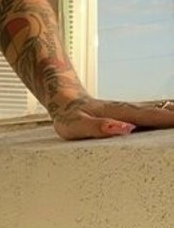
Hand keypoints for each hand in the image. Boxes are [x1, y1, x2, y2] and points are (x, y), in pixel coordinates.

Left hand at [49, 96, 173, 141]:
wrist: (64, 99)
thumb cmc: (68, 117)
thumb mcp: (76, 126)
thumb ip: (98, 127)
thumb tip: (124, 128)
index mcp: (122, 114)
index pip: (154, 118)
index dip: (173, 121)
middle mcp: (133, 110)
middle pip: (165, 112)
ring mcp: (135, 109)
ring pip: (164, 109)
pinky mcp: (134, 112)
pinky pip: (158, 111)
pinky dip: (172, 110)